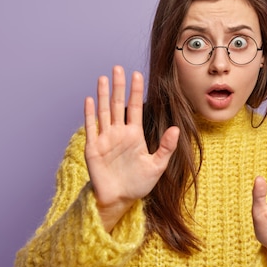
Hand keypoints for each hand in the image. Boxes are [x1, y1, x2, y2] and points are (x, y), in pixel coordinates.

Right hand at [84, 66, 179, 231]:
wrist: (119, 199)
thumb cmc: (138, 184)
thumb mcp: (157, 166)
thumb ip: (166, 147)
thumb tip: (177, 129)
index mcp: (134, 135)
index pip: (135, 108)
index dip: (136, 91)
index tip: (137, 74)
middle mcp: (119, 133)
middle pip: (117, 104)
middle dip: (118, 86)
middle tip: (118, 67)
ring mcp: (105, 139)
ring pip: (103, 111)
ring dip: (102, 95)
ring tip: (103, 77)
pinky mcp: (93, 148)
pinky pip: (91, 127)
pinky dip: (90, 114)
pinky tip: (89, 99)